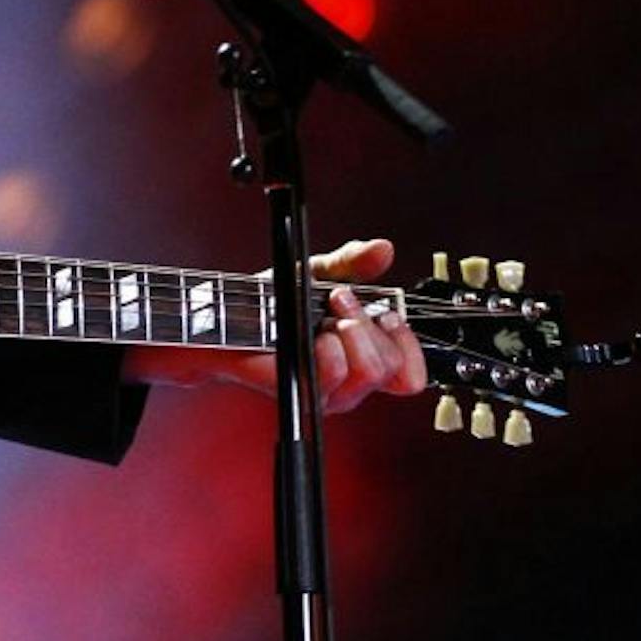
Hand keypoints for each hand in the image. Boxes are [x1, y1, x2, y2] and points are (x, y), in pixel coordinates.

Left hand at [122, 238, 426, 413]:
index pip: (410, 374)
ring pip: (369, 371)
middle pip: (391, 369)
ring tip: (326, 310)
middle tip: (341, 301)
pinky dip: (328, 344)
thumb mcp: (319, 272)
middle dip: (371, 324)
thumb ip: (353, 262)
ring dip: (352, 329)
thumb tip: (383, 248)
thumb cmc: (272, 299)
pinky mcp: (305, 392)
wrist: (230, 314)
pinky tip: (311, 331)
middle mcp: (351, 381)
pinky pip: (335, 371)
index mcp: (362, 357)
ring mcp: (329, 391)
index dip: (408, 345)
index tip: (389, 313)